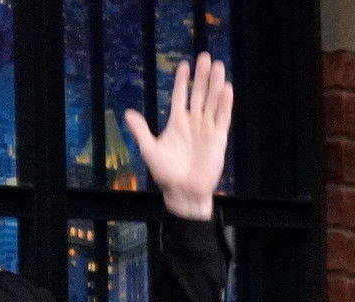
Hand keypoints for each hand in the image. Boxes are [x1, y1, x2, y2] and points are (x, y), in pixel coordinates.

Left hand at [124, 52, 232, 219]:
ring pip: (212, 102)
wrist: (183, 192)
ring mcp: (207, 129)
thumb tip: (128, 113)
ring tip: (219, 66)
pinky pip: (223, 117)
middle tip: (206, 57)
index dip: (183, 80)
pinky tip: (226, 88)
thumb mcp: (149, 150)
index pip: (181, 95)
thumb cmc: (166, 174)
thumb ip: (141, 130)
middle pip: (199, 93)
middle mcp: (193, 122)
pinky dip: (225, 103)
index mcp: (177, 122)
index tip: (184, 65)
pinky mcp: (218, 139)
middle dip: (202, 76)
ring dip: (215, 84)